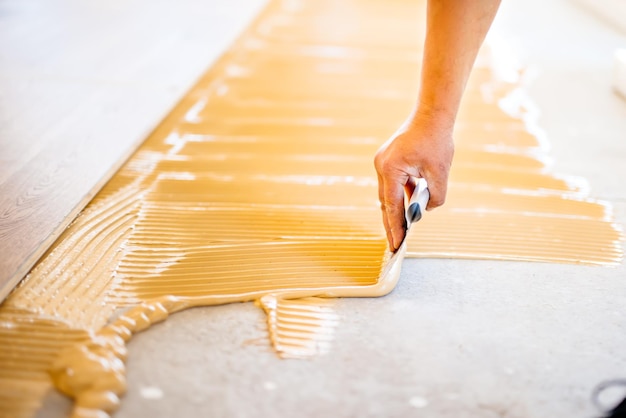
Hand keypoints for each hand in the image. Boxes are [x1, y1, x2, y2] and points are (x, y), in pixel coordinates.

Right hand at [374, 113, 453, 250]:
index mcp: (391, 169)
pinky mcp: (388, 160)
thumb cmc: (436, 140)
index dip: (395, 228)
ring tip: (402, 231)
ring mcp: (383, 162)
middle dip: (392, 223)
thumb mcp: (440, 173)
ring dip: (396, 210)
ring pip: (388, 194)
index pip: (392, 206)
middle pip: (385, 202)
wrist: (432, 115)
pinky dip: (400, 196)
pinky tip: (408, 207)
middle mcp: (382, 166)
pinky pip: (392, 183)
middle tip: (396, 244)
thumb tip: (425, 211)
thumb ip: (435, 197)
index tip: (396, 245)